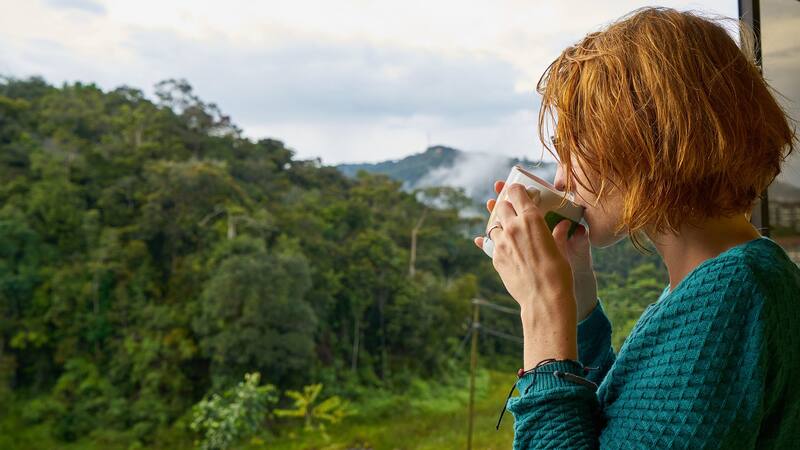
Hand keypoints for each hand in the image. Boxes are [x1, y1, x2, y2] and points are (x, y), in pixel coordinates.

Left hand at [476, 181, 598, 321]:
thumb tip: (563, 225)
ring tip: (510, 232)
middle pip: (501, 206)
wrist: (544, 299)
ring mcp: (501, 243)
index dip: (516, 190)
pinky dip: (498, 243)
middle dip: (507, 207)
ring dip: (501, 226)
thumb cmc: (559, 273)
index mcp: (531, 218)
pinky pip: (491, 245)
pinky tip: (505, 247)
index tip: (519, 191)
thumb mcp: (561, 249)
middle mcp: (512, 227)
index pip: (516, 192)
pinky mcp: (495, 258)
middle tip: (515, 212)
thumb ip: (557, 234)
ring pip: (494, 225)